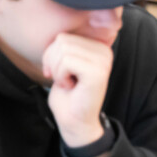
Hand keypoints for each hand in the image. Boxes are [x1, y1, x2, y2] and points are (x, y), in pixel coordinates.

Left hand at [43, 33, 113, 147]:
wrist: (75, 121)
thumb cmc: (68, 95)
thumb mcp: (64, 64)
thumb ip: (64, 47)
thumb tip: (56, 34)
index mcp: (98, 46)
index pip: (64, 37)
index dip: (52, 56)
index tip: (58, 73)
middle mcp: (104, 51)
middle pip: (62, 41)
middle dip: (53, 62)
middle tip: (62, 79)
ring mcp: (103, 61)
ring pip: (63, 50)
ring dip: (57, 70)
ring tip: (68, 83)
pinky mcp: (97, 72)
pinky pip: (66, 62)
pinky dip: (61, 76)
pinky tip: (71, 86)